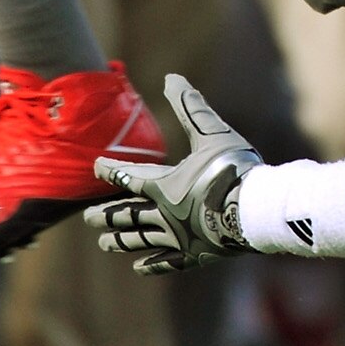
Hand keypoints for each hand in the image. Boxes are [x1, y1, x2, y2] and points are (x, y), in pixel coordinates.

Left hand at [90, 74, 257, 275]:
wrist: (255, 209)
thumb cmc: (234, 168)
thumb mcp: (212, 132)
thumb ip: (191, 107)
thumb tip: (172, 78)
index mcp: (164, 185)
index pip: (129, 176)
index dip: (111, 170)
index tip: (96, 167)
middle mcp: (164, 213)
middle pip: (127, 214)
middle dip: (107, 214)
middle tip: (88, 218)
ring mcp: (178, 237)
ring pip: (141, 239)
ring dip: (121, 241)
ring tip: (104, 244)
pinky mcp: (195, 254)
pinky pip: (167, 262)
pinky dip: (152, 264)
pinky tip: (139, 267)